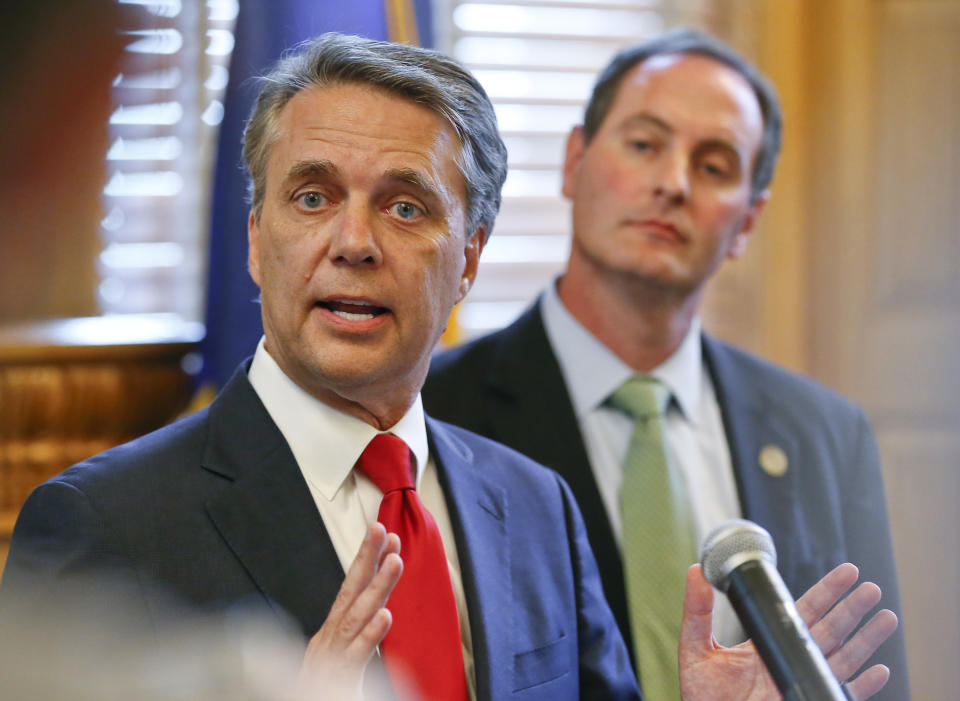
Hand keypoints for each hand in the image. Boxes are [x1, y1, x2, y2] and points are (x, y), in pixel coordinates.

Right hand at [295, 522, 401, 700]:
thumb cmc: (325, 692)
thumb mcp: (343, 659)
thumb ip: (359, 637)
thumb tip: (379, 614)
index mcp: (332, 634)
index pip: (353, 591)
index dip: (370, 563)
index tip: (388, 539)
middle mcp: (329, 641)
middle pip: (350, 592)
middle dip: (367, 558)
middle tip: (382, 530)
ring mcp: (330, 659)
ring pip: (355, 618)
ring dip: (376, 587)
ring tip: (395, 561)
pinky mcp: (337, 681)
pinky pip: (355, 656)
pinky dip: (369, 635)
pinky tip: (385, 617)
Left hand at [678, 563, 897, 700]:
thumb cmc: (702, 695)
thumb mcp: (695, 649)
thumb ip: (697, 611)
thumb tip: (697, 570)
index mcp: (769, 642)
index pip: (803, 611)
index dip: (827, 592)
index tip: (847, 571)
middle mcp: (791, 661)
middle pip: (829, 630)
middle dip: (851, 609)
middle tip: (870, 588)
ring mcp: (801, 684)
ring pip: (842, 659)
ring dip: (865, 640)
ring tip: (886, 617)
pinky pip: (840, 695)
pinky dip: (862, 686)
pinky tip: (880, 671)